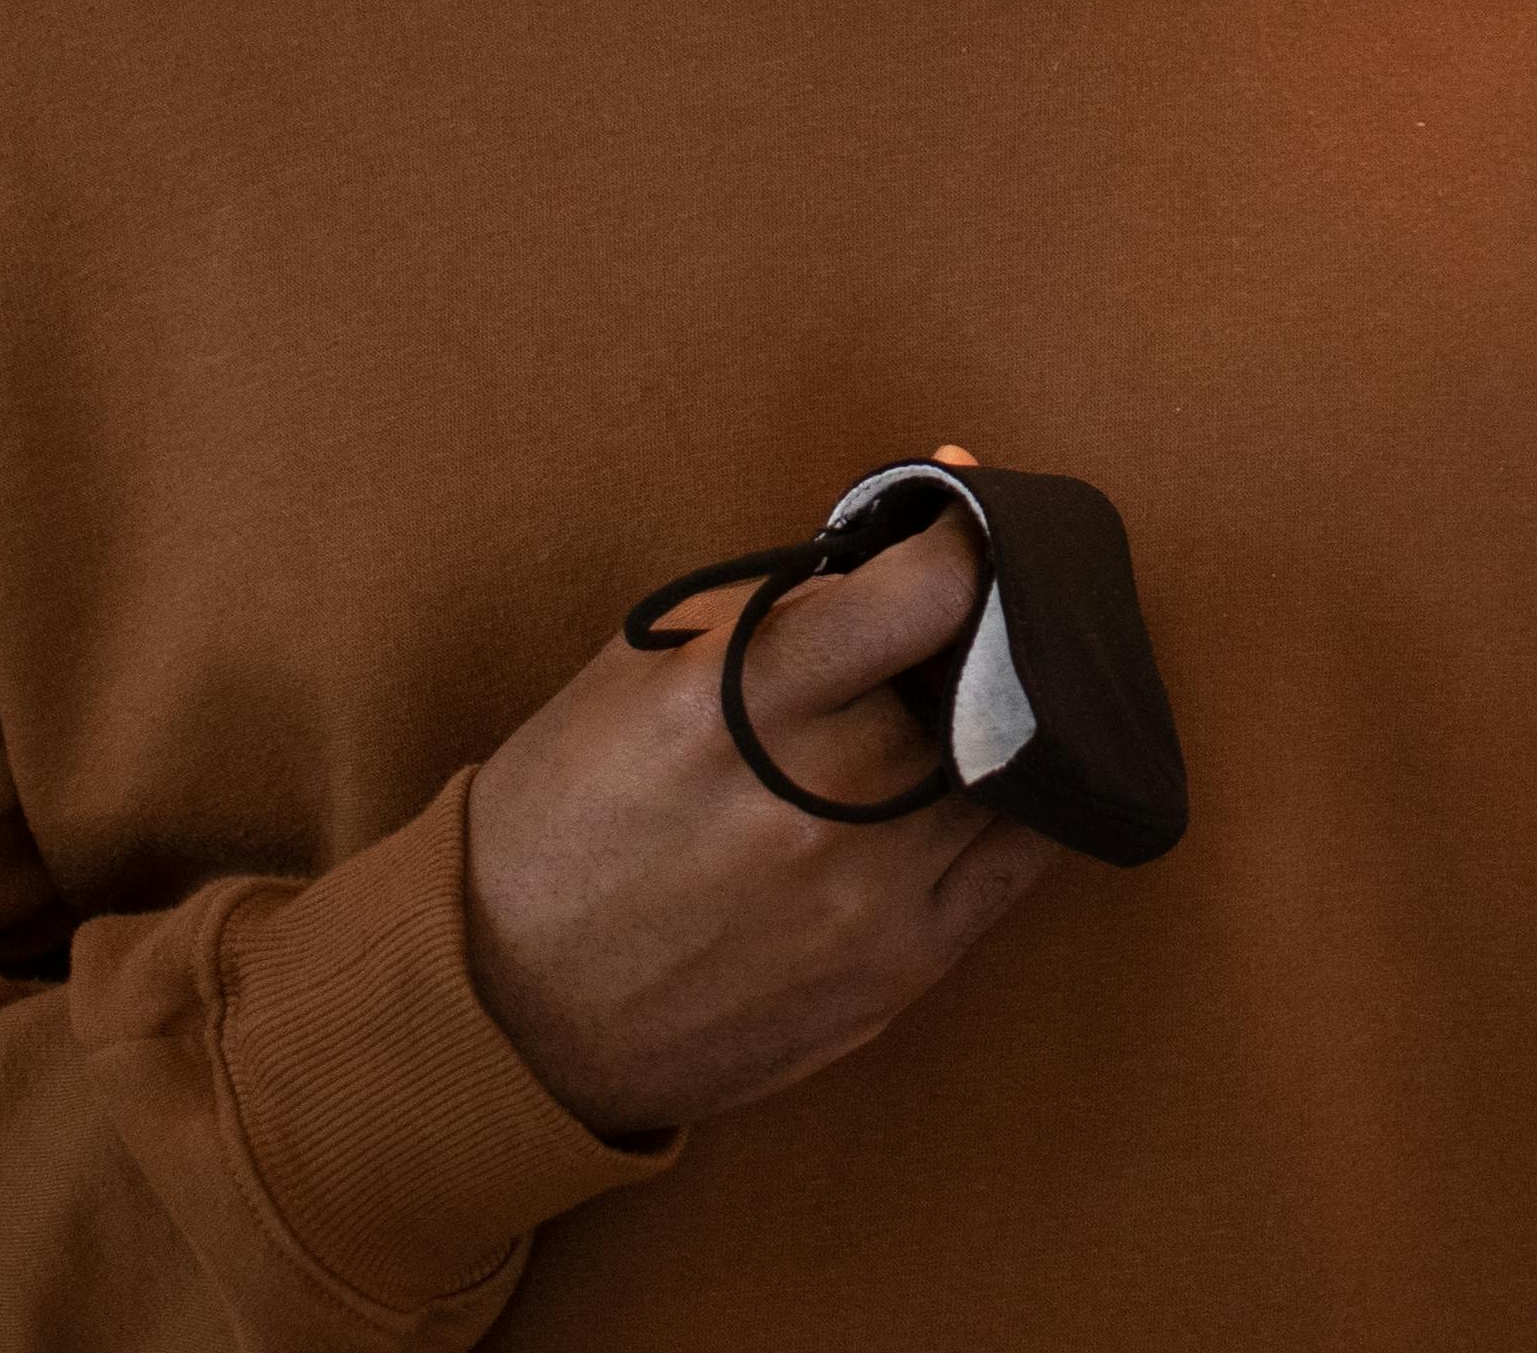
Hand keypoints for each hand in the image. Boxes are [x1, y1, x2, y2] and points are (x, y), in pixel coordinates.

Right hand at [464, 449, 1061, 1138]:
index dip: (961, 543)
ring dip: (1009, 714)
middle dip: (980, 630)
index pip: (926, 592)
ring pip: (1017, 763)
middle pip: (981, 675)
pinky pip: (1023, 856)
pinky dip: (1025, 798)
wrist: (512, 1006)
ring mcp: (870, 892)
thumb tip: (910, 538)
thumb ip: (782, 599)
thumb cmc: (574, 807)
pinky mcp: (902, 967)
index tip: (963, 531)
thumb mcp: (645, 664)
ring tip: (975, 695)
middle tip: (966, 613)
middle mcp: (817, 796)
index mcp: (738, 700)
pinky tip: (1000, 772)